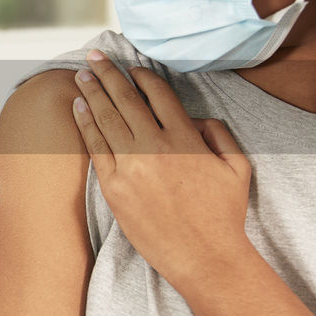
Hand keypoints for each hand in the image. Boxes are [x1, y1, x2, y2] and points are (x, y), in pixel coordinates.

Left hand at [70, 50, 251, 285]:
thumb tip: (196, 117)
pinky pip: (95, 147)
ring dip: (92, 92)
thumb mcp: (237, 167)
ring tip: (81, 74)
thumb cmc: (223, 215)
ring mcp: (131, 166)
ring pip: (106, 118)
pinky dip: (85, 124)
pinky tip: (78, 108)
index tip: (132, 68)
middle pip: (126, 99)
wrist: (205, 258)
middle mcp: (155, 146)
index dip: (143, 76)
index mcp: (186, 137)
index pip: (159, 94)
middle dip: (107, 73)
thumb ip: (218, 133)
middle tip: (94, 56)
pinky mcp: (114, 187)